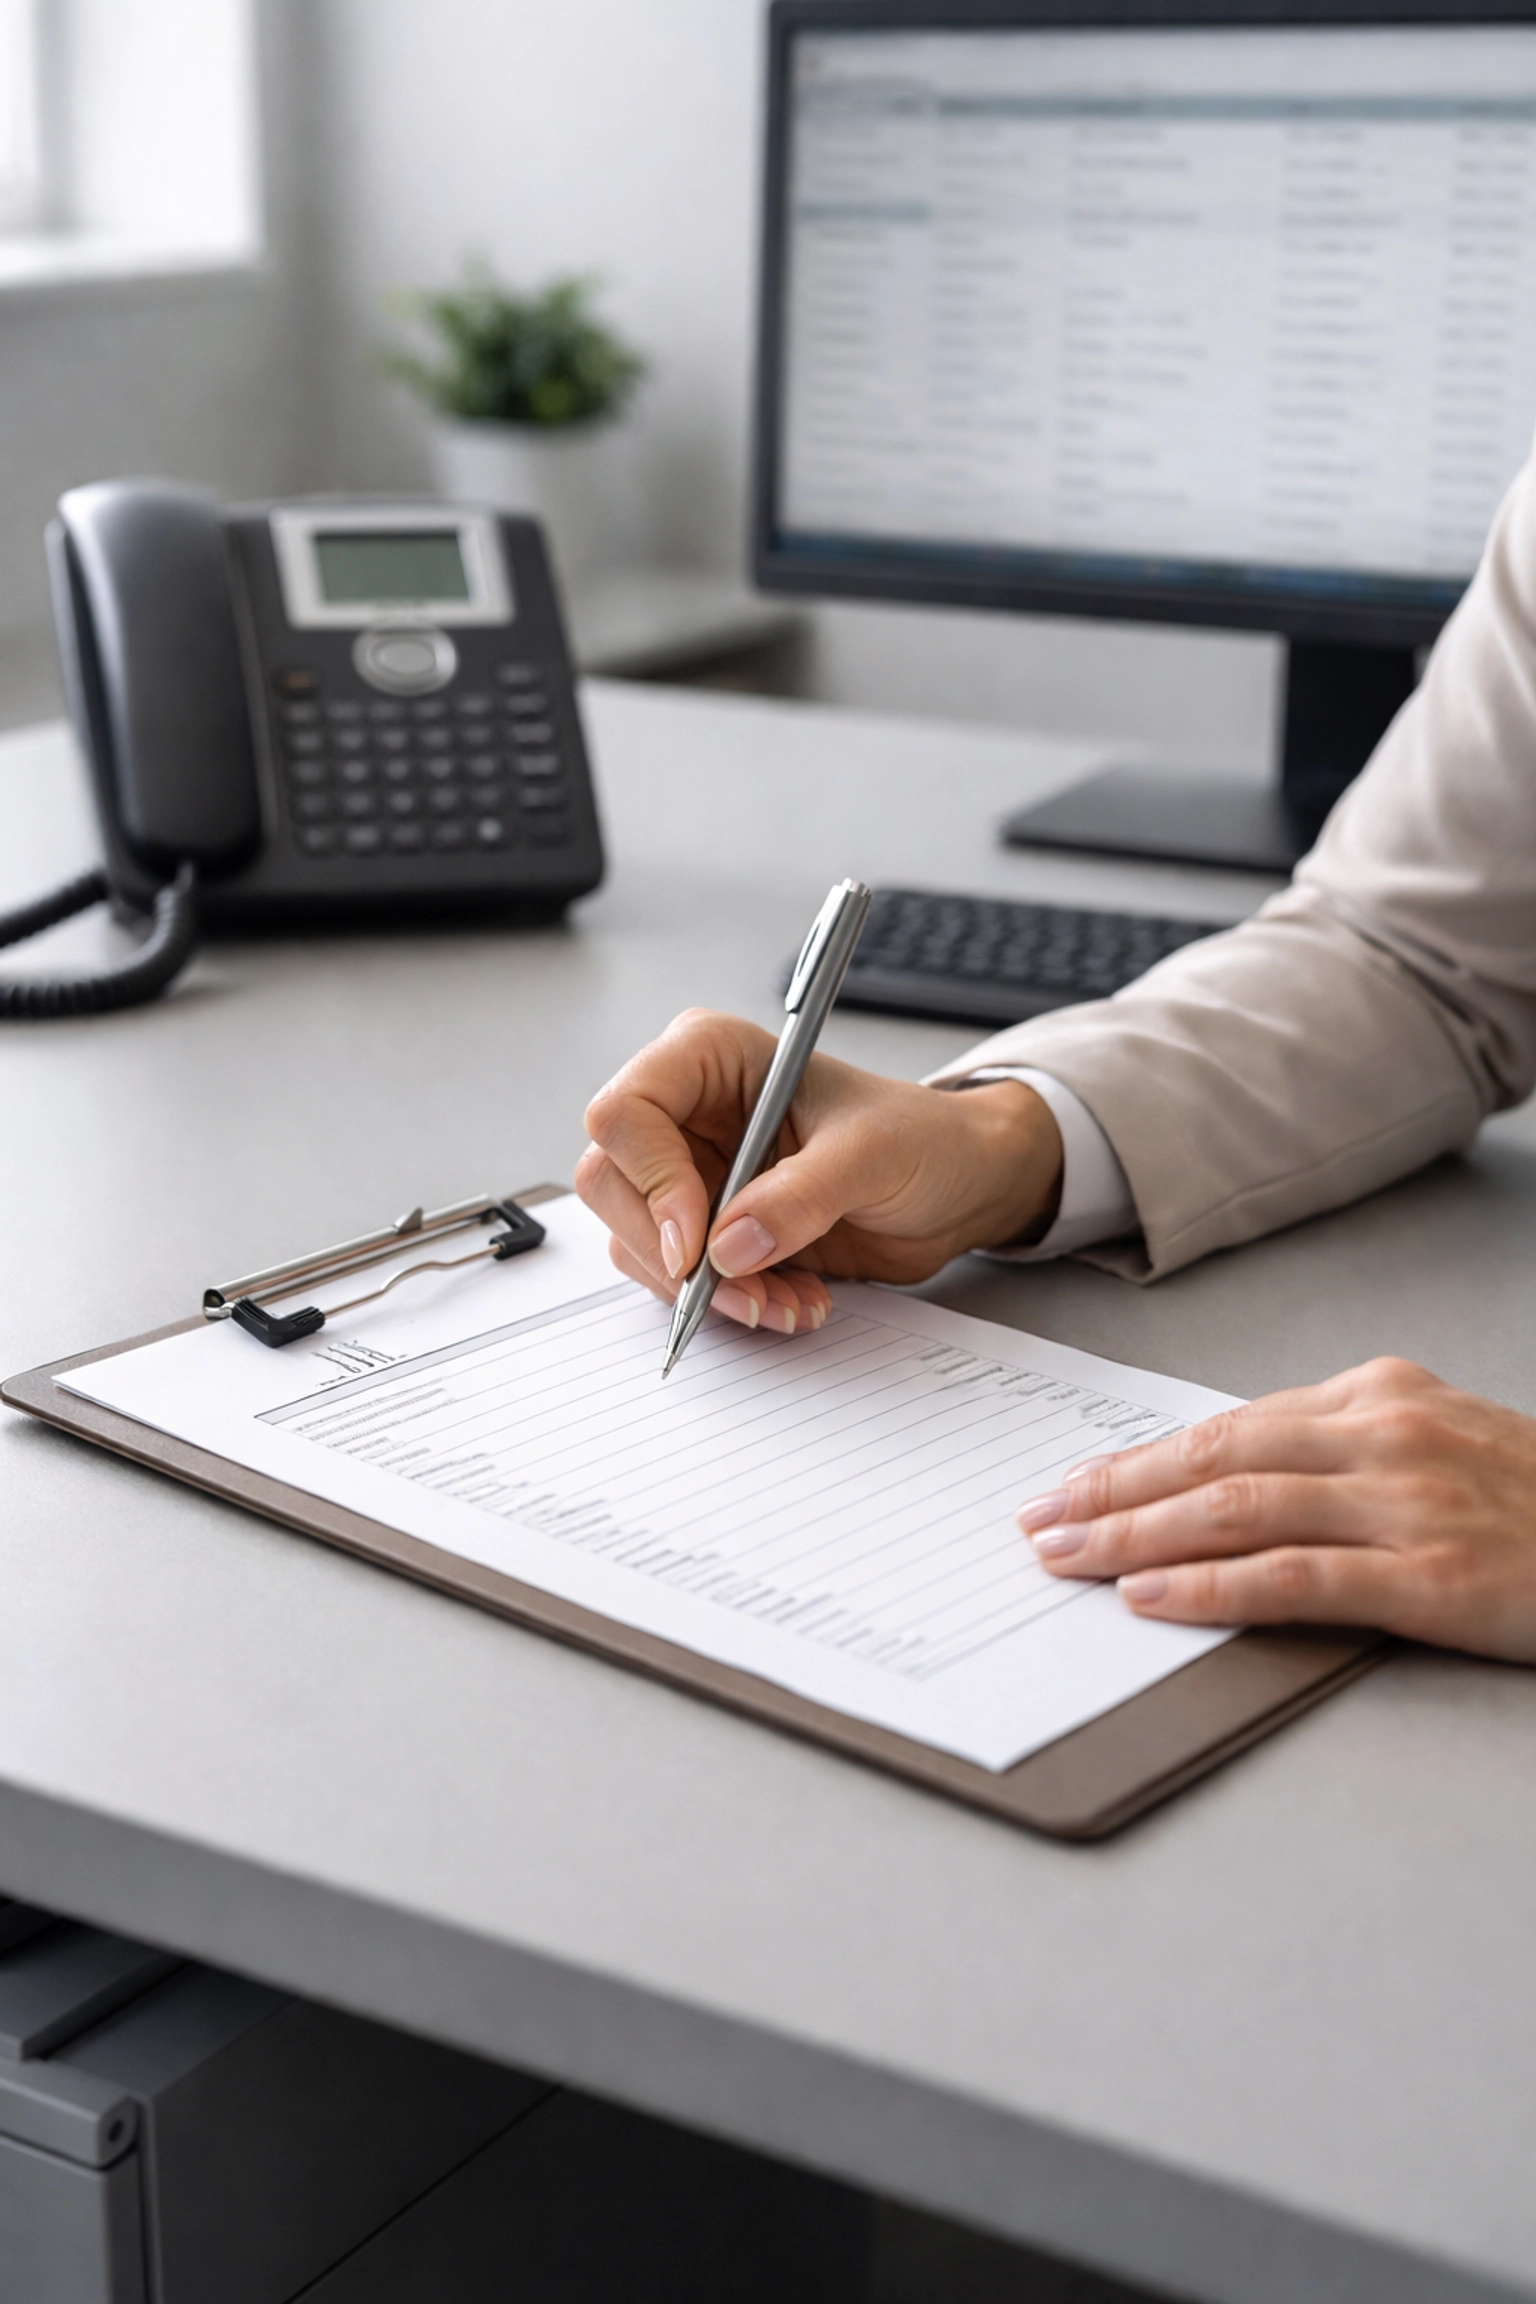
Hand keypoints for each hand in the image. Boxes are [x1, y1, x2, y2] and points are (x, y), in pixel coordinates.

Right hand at [576, 1008, 1063, 1332]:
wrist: (958, 1188)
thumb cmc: (923, 1139)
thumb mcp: (873, 1156)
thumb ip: (801, 1197)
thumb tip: (728, 1247)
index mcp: (711, 1059)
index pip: (626, 1111)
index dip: (651, 1181)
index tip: (698, 1244)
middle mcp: (688, 1113)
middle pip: (611, 1183)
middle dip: (672, 1252)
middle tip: (739, 1290)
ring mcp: (692, 1173)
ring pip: (637, 1241)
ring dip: (706, 1291)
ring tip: (786, 1301)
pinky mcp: (708, 1229)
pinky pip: (678, 1278)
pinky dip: (727, 1304)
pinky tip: (789, 1301)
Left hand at [1019, 1357, 1535, 1661]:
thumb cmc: (1533, 1503)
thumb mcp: (1435, 1443)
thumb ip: (1339, 1451)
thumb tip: (1224, 1478)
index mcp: (1377, 1393)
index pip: (1227, 1422)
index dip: (1138, 1458)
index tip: (1073, 1483)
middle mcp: (1384, 1433)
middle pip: (1214, 1456)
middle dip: (1112, 1491)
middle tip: (1039, 1519)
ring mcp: (1407, 1500)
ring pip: (1237, 1508)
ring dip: (1136, 1534)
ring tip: (1068, 1557)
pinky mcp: (1430, 1574)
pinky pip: (1294, 1578)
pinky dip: (1210, 1586)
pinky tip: (1151, 1596)